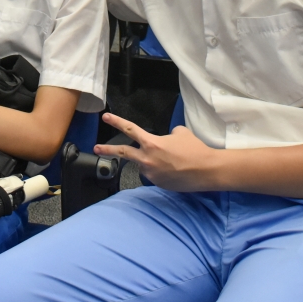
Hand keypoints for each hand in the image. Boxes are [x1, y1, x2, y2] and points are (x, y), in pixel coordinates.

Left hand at [93, 112, 224, 192]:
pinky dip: (161, 171)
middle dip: (107, 150)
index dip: (117, 122)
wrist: (206, 170)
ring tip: (171, 161)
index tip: (105, 117)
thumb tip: (167, 138)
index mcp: (151, 143)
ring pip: (144, 165)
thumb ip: (168, 134)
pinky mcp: (158, 184)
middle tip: (96, 148)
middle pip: (123, 152)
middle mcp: (147, 159)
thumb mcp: (181, 133)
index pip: (130, 129)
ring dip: (151, 162)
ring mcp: (151, 173)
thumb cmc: (194, 149)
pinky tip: (175, 170)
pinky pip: (155, 174)